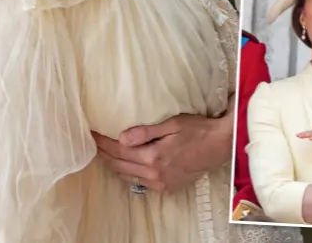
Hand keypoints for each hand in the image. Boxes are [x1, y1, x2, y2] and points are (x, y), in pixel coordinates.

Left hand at [93, 110, 231, 194]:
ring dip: (114, 165)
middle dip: (104, 153)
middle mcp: (154, 174)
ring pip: (128, 176)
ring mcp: (161, 183)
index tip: (92, 133)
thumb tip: (121, 137)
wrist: (219, 146)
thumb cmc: (196, 129)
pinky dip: (129, 174)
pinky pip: (141, 183)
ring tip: (104, 153)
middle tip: (93, 142)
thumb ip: (145, 132)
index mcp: (153, 156)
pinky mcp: (167, 188)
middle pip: (120, 164)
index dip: (104, 141)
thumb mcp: (172, 124)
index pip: (119, 149)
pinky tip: (126, 166)